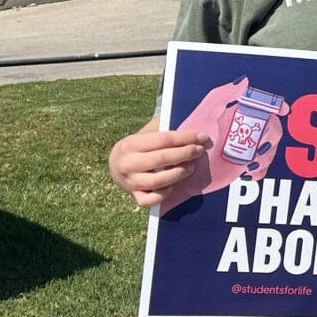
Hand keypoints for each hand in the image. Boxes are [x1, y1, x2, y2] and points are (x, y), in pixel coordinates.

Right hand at [109, 77, 287, 211]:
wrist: (114, 165)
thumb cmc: (138, 146)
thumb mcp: (145, 134)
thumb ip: (163, 128)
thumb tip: (194, 115)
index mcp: (132, 143)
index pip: (163, 139)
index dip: (186, 137)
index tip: (203, 136)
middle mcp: (128, 163)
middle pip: (162, 158)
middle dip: (185, 154)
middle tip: (200, 151)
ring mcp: (130, 182)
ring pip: (157, 182)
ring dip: (178, 174)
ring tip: (190, 168)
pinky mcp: (134, 197)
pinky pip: (150, 201)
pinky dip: (163, 195)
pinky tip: (172, 187)